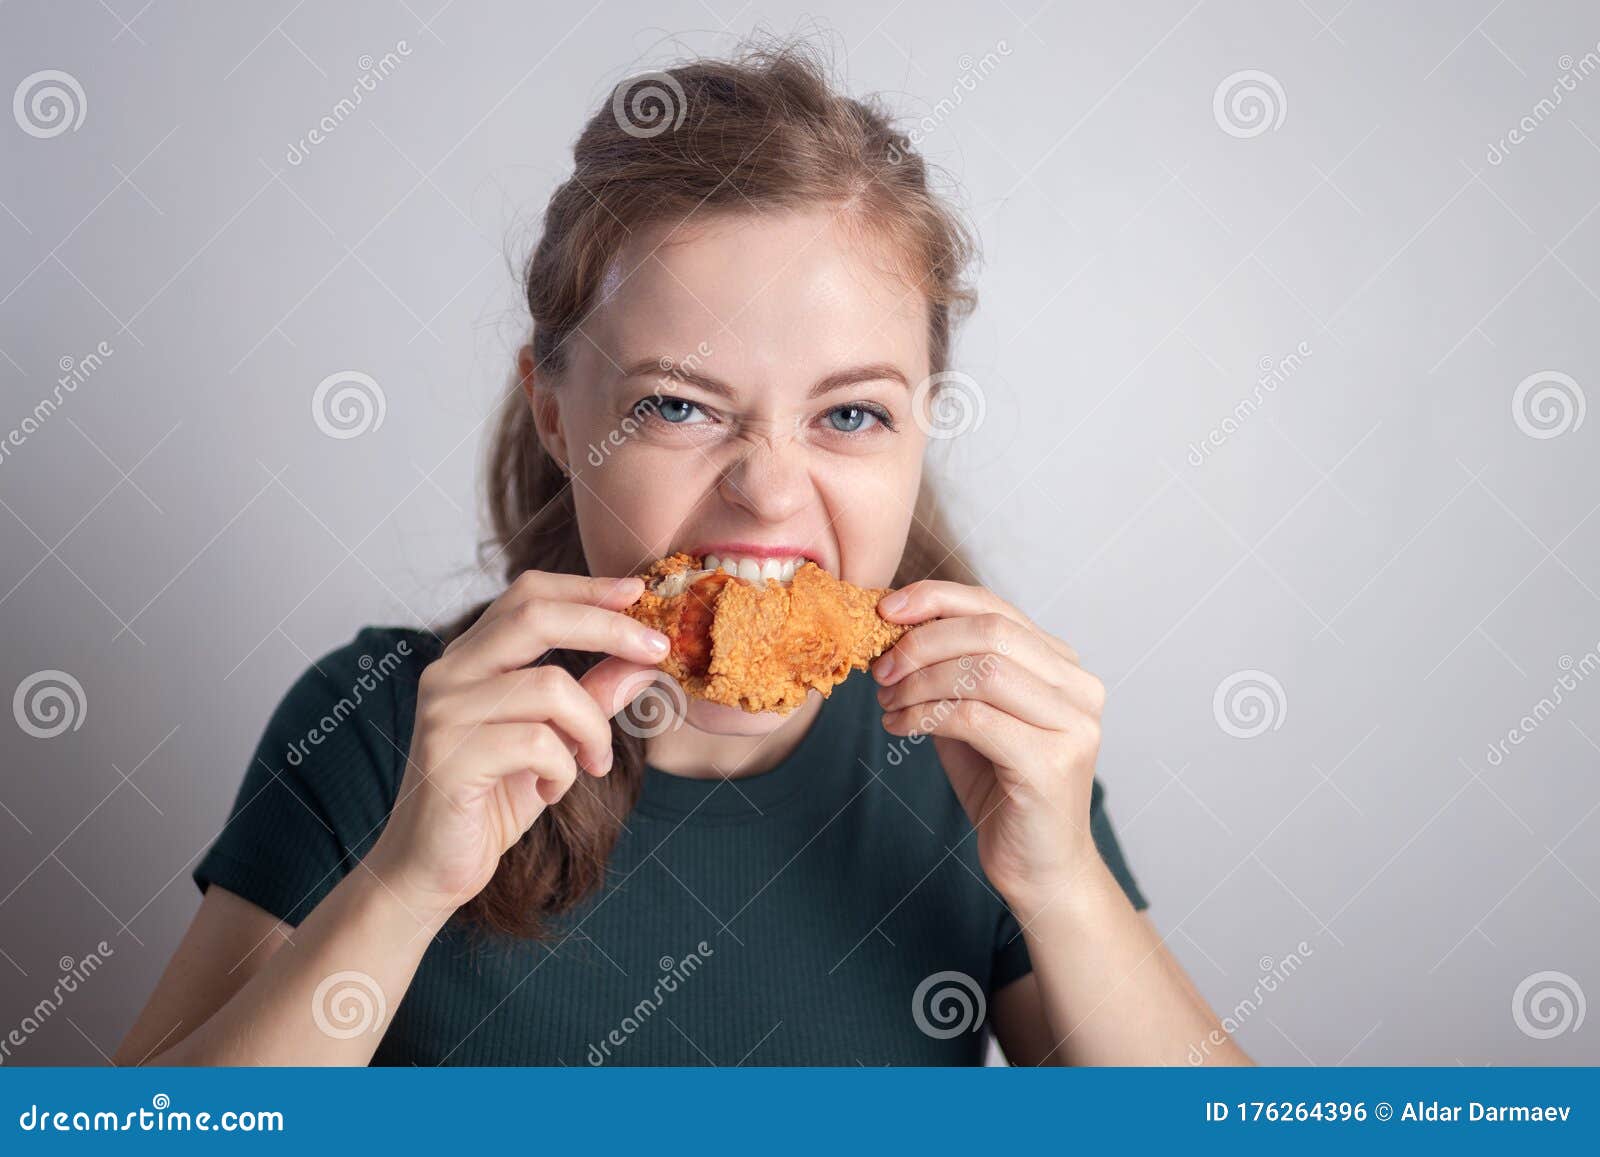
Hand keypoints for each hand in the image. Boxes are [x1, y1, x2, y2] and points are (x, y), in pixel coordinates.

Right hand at [364, 571, 669, 923]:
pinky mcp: (449, 757)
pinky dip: (565, 769)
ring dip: (593, 729)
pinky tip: (553, 791)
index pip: (528, 593)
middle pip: (536, 616)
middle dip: (608, 626)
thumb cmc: (492, 800)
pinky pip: (537, 744)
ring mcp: (445, 712)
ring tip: (594, 763)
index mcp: (471, 657)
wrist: (431, 869)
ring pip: (551, 686)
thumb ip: (592, 696)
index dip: (587, 588)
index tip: (638, 592)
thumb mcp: (556, 741)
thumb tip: (643, 661)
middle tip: (657, 650)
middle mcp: (450, 672)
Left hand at [872, 581, 1105, 913]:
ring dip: (919, 681)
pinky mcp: (1051, 763)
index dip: (937, 599)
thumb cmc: (1003, 791)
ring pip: (983, 671)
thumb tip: (896, 630)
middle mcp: (1079, 688)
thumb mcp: (972, 718)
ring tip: (887, 702)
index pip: (996, 608)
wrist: (1039, 869)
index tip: (886, 610)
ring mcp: (1073, 725)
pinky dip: (924, 716)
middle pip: (991, 631)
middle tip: (880, 668)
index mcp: (1064, 668)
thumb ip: (950, 673)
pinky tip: (899, 728)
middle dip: (922, 642)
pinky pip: (974, 718)